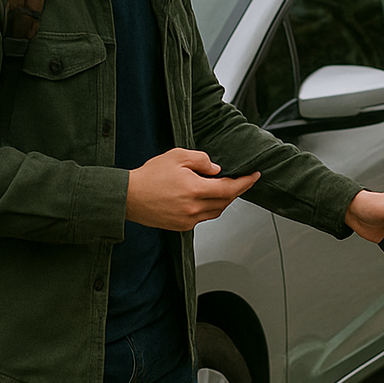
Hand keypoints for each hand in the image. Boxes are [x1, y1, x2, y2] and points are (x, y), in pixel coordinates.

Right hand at [126, 148, 259, 231]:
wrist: (128, 197)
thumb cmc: (149, 176)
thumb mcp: (177, 156)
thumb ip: (201, 160)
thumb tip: (216, 169)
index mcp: (195, 190)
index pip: (230, 188)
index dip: (246, 182)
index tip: (255, 176)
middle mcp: (194, 208)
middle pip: (226, 201)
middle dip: (237, 190)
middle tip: (242, 179)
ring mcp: (188, 220)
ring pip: (216, 211)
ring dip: (224, 200)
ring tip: (222, 187)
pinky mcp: (181, 226)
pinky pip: (203, 218)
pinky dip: (210, 208)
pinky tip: (205, 198)